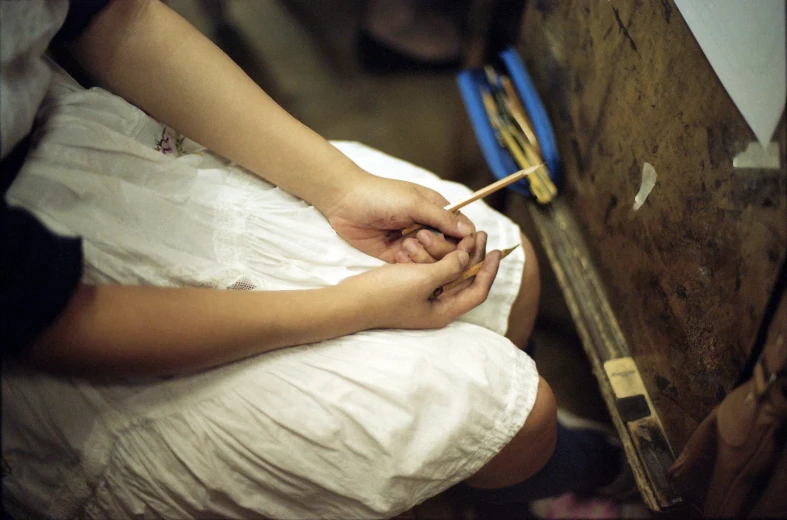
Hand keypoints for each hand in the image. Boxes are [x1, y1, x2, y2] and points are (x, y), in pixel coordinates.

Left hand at [322, 175, 475, 262]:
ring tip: (406, 245)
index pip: (463, 231)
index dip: (466, 242)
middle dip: (440, 248)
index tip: (462, 247)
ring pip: (433, 263)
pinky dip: (409, 265)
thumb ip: (441, 219)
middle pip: (450, 251)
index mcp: (438, 211)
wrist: (345, 202)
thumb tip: (469, 233)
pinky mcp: (397, 257)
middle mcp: (429, 229)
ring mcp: (414, 244)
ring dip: (424, 258)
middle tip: (420, 237)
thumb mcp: (415, 203)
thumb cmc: (382, 195)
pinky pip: (413, 268)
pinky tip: (397, 254)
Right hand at [340, 249, 501, 329]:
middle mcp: (436, 308)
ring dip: (451, 255)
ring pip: (447, 275)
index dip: (489, 270)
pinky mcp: (408, 290)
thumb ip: (450, 267)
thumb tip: (467, 258)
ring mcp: (422, 300)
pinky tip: (432, 241)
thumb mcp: (423, 278)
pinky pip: (429, 272)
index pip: (478, 291)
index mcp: (444, 312)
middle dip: (472, 258)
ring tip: (456, 234)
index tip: (496, 249)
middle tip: (479, 234)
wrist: (349, 301)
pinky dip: (434, 257)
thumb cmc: (386, 294)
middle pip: (464, 282)